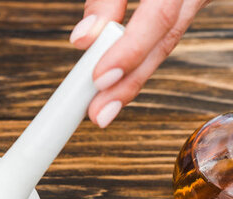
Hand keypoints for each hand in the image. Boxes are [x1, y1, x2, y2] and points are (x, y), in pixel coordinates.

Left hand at [70, 0, 209, 127]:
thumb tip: (84, 38)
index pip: (158, 18)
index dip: (128, 52)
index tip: (99, 78)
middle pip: (164, 41)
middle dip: (129, 83)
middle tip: (98, 114)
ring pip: (167, 42)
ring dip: (135, 78)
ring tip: (105, 107)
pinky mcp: (187, 2)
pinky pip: (166, 34)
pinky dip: (142, 59)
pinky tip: (122, 81)